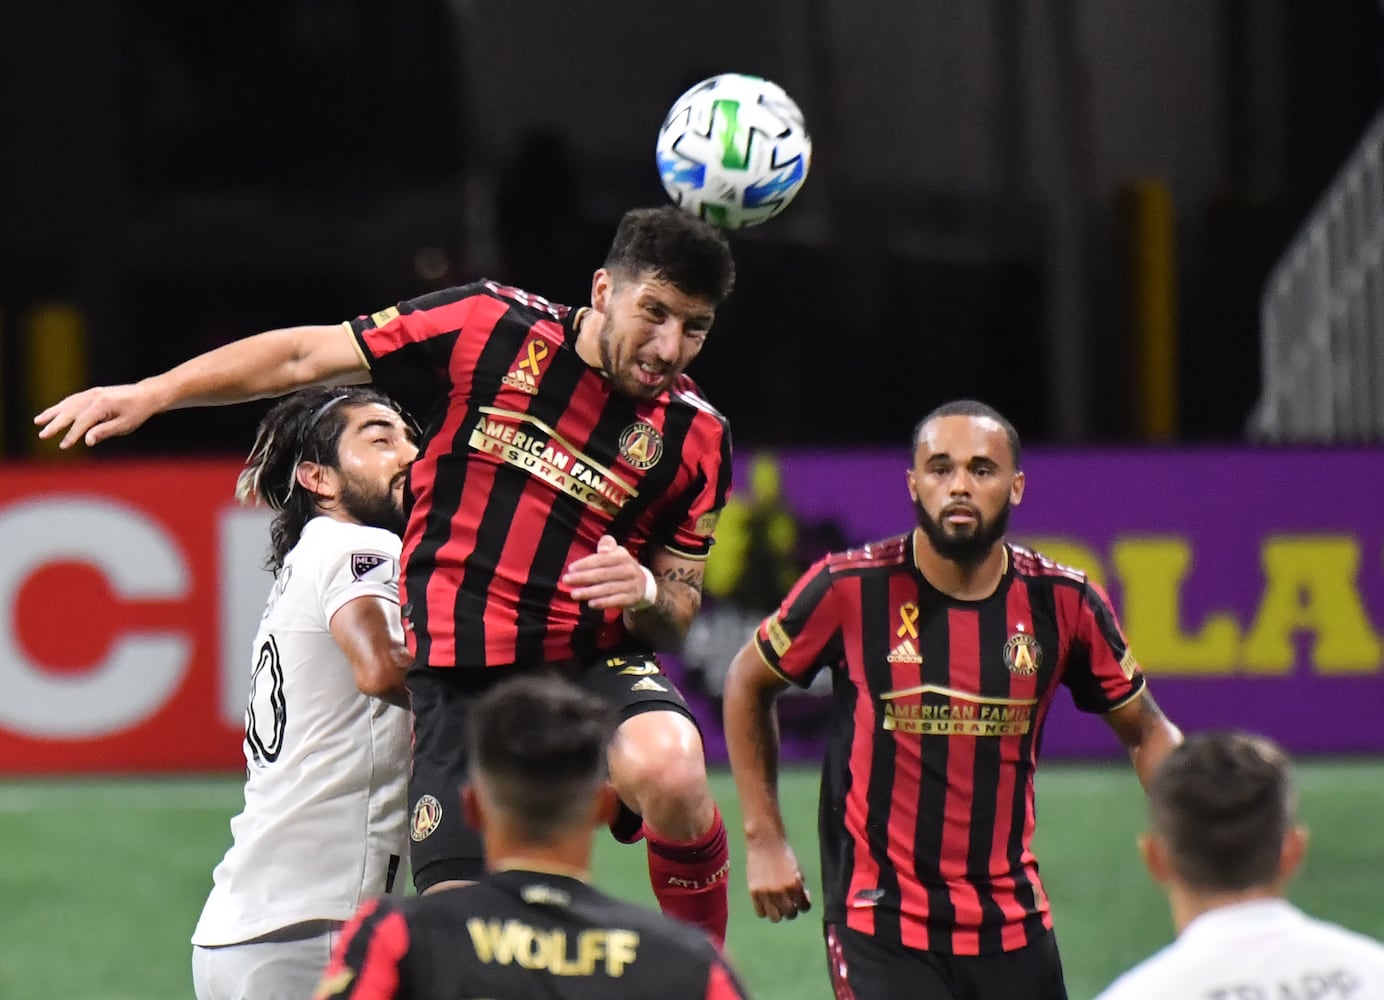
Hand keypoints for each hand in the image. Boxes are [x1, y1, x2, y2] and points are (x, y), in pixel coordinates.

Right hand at [33, 383, 160, 448]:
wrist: (146, 395)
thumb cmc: (137, 412)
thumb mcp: (125, 425)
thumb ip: (105, 431)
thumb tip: (86, 441)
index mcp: (103, 404)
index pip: (83, 422)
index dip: (72, 435)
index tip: (63, 446)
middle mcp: (95, 396)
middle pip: (70, 411)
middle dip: (55, 424)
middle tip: (42, 435)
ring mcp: (92, 393)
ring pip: (68, 403)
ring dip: (52, 413)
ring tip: (38, 422)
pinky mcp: (92, 393)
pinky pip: (72, 400)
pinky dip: (61, 406)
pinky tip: (53, 413)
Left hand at [563, 535, 651, 610]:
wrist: (643, 584)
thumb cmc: (620, 566)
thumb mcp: (616, 552)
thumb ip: (607, 545)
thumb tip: (603, 549)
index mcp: (623, 556)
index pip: (602, 559)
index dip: (586, 563)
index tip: (570, 568)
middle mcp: (629, 570)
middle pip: (603, 574)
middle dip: (583, 577)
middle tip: (566, 580)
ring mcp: (632, 585)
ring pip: (608, 588)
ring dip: (589, 592)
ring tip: (574, 594)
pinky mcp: (632, 598)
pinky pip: (616, 601)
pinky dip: (603, 603)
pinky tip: (590, 604)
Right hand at [746, 835, 811, 921]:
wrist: (764, 841)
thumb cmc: (783, 853)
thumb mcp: (797, 869)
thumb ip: (799, 886)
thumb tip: (800, 899)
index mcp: (794, 885)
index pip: (804, 907)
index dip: (804, 904)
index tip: (802, 899)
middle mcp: (780, 892)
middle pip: (790, 914)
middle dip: (792, 910)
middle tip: (790, 902)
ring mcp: (766, 893)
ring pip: (775, 917)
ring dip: (778, 913)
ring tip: (777, 905)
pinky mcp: (753, 892)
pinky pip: (760, 912)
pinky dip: (765, 910)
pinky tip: (767, 902)